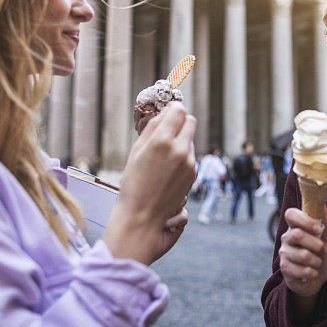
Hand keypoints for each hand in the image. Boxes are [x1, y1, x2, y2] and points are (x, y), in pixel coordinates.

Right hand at [103, 103, 196, 263]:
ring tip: (163, 157)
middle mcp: (180, 149)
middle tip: (168, 130)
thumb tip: (164, 113)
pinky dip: (183, 157)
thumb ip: (152, 128)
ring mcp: (189, 163)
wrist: (142, 217)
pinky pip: (190, 156)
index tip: (168, 113)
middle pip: (191, 121)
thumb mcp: (136, 151)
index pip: (179, 110)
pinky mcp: (193, 174)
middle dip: (181, 122)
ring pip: (190, 140)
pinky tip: (168, 170)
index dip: (173, 109)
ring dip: (181, 141)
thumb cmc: (133, 184)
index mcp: (162, 141)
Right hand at [279, 207, 326, 302]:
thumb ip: (323, 223)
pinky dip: (312, 272)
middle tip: (321, 248)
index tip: (318, 229)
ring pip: (302, 254)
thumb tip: (323, 206)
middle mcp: (287, 237)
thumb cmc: (322, 255)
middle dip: (315, 243)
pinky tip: (312, 272)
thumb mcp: (326, 238)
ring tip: (317, 263)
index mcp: (296, 227)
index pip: (291, 214)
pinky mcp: (284, 268)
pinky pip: (300, 270)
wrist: (319, 277)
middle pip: (296, 234)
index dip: (304, 220)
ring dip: (316, 261)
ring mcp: (284, 253)